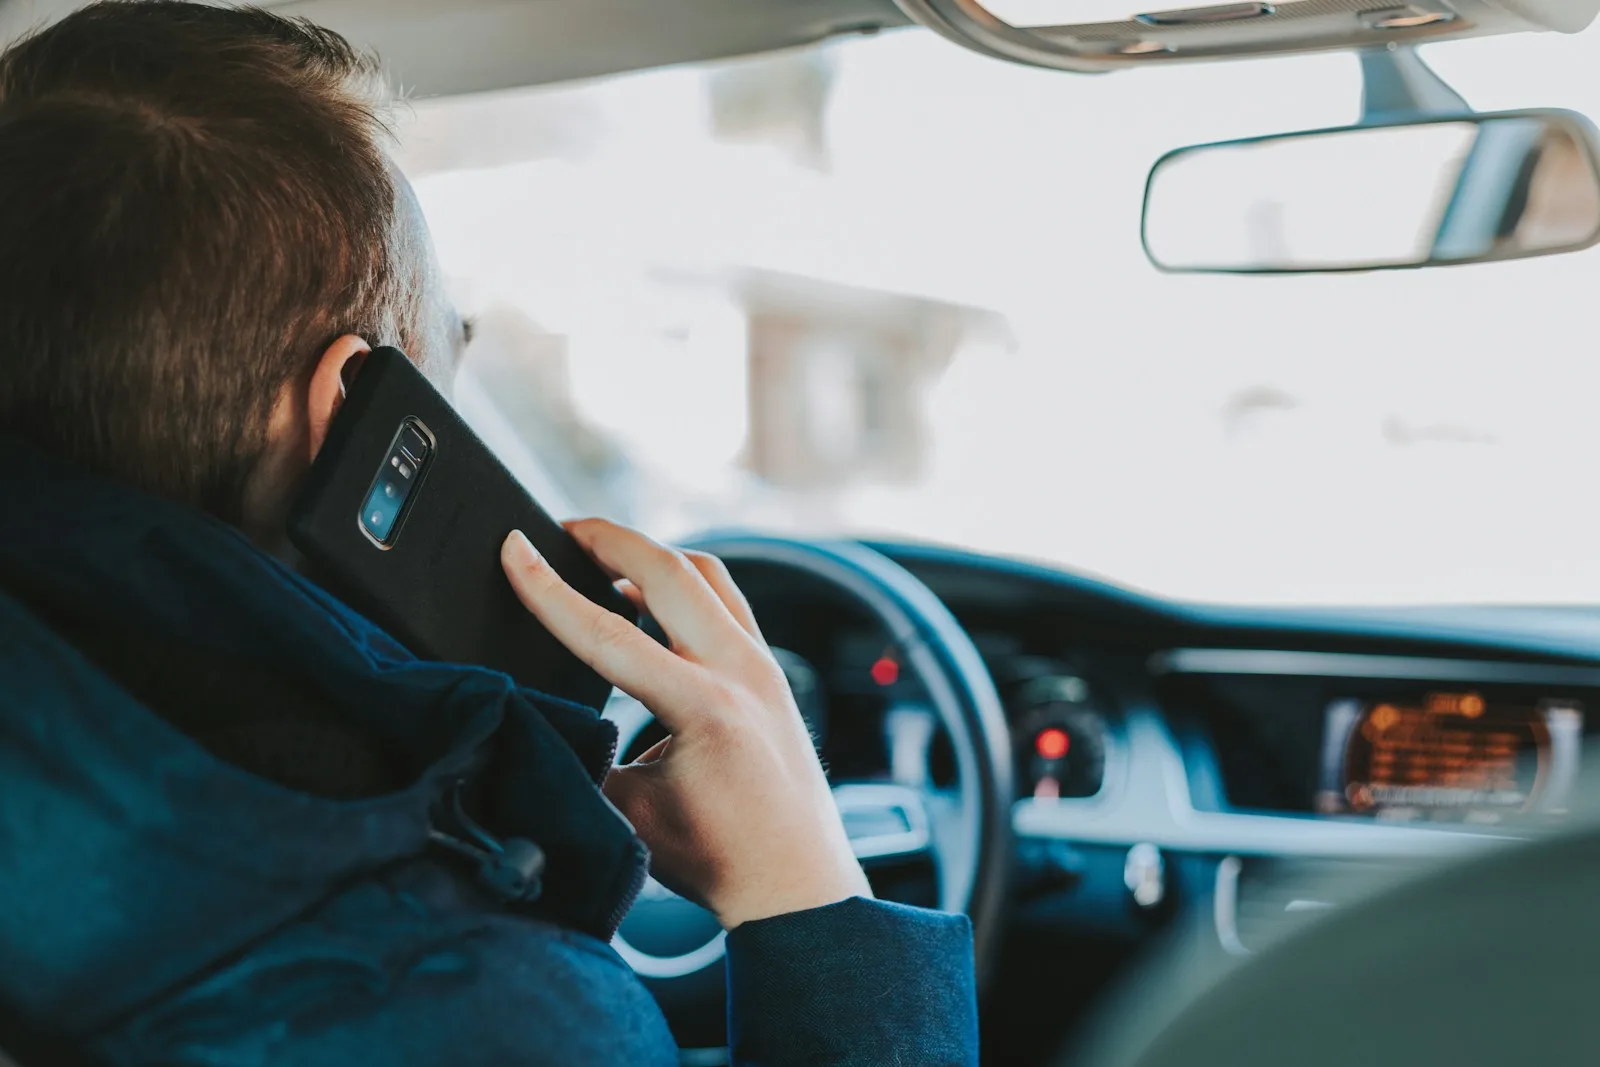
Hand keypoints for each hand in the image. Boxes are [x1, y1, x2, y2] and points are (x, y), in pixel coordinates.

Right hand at [501, 520, 871, 928]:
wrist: (797, 884)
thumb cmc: (719, 858)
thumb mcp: (628, 811)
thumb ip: (582, 754)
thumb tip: (537, 712)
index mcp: (704, 707)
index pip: (608, 631)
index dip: (548, 589)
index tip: (512, 549)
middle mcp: (743, 672)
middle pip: (670, 569)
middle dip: (608, 538)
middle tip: (561, 529)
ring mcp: (765, 666)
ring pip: (707, 574)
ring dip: (651, 556)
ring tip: (602, 556)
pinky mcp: (772, 671)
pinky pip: (727, 600)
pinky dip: (685, 583)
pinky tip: (652, 598)